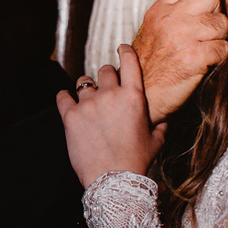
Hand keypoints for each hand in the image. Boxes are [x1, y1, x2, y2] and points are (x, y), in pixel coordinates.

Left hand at [56, 45, 166, 187]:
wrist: (113, 179)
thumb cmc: (137, 161)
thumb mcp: (156, 141)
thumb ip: (160, 125)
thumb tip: (164, 120)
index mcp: (134, 96)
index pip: (129, 61)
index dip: (125, 51)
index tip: (121, 48)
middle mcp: (111, 95)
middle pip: (105, 70)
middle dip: (106, 76)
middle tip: (106, 87)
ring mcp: (89, 104)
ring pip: (83, 82)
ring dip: (86, 88)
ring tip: (88, 98)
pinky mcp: (70, 116)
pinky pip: (62, 97)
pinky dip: (64, 97)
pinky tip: (66, 101)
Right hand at [131, 0, 227, 123]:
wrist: (142, 97)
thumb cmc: (149, 67)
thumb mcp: (152, 30)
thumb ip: (170, 13)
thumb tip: (198, 1)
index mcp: (159, 10)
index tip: (199, 12)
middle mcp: (170, 19)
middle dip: (215, 13)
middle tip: (208, 31)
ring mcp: (182, 37)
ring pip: (222, 22)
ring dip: (219, 37)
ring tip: (207, 48)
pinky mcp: (193, 58)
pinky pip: (224, 48)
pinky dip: (221, 56)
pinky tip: (208, 63)